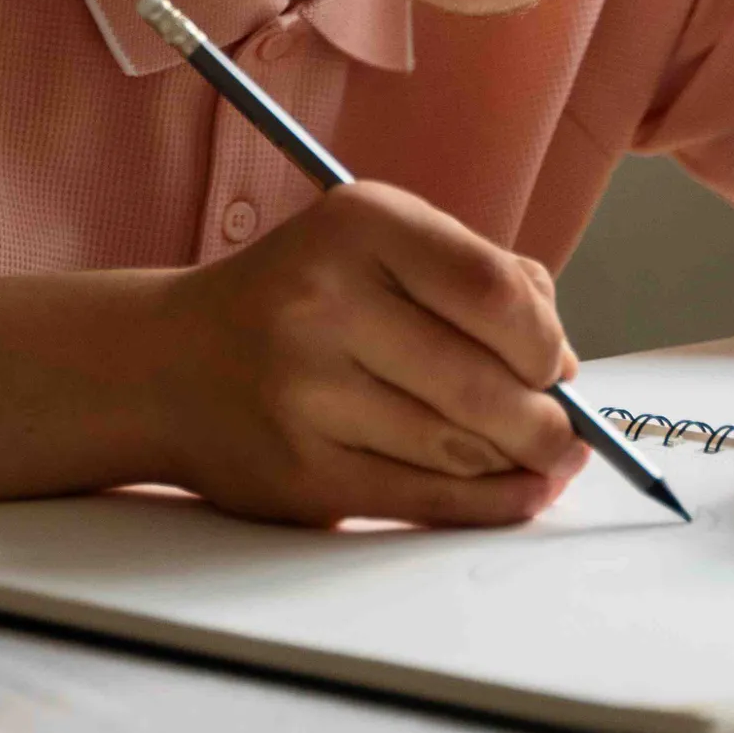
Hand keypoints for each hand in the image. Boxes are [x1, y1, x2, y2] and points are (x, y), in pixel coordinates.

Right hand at [147, 182, 586, 527]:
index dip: (546, 341)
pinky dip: (490, 504)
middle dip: (547, 420)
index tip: (554, 363)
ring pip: (461, 450)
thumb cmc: (299, 298)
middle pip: (484, 384)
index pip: (494, 291)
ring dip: (522, 463)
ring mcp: (307, 393)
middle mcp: (325, 304)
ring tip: (542, 457)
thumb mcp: (377, 242)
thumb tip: (564, 362)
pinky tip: (520, 493)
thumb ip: (477, 275)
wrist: (169, 364)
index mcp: (359, 228)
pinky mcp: (302, 473)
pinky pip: (424, 500)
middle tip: (563, 429)